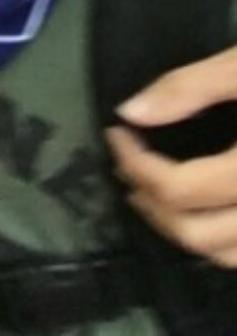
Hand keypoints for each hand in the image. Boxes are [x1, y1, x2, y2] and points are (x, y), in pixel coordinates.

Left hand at [105, 45, 236, 267]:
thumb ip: (189, 87)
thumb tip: (130, 112)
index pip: (178, 190)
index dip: (134, 163)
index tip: (118, 132)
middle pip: (195, 233)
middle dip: (148, 200)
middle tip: (129, 160)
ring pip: (225, 256)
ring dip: (178, 227)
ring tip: (154, 187)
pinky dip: (219, 242)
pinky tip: (206, 207)